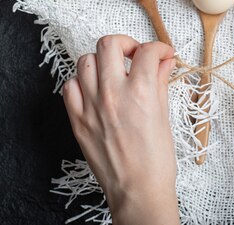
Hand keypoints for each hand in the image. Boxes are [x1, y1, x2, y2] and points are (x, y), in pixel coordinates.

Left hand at [62, 35, 179, 224]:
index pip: (148, 52)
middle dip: (126, 43)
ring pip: (86, 60)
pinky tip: (94, 89)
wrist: (138, 191)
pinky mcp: (77, 120)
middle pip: (109, 44)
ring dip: (101, 61)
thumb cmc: (155, 162)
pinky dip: (81, 82)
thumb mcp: (164, 116)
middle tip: (135, 55)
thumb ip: (160, 82)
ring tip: (113, 72)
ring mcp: (91, 106)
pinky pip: (69, 86)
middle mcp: (112, 94)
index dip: (159, 48)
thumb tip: (164, 63)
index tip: (163, 54)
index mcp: (140, 92)